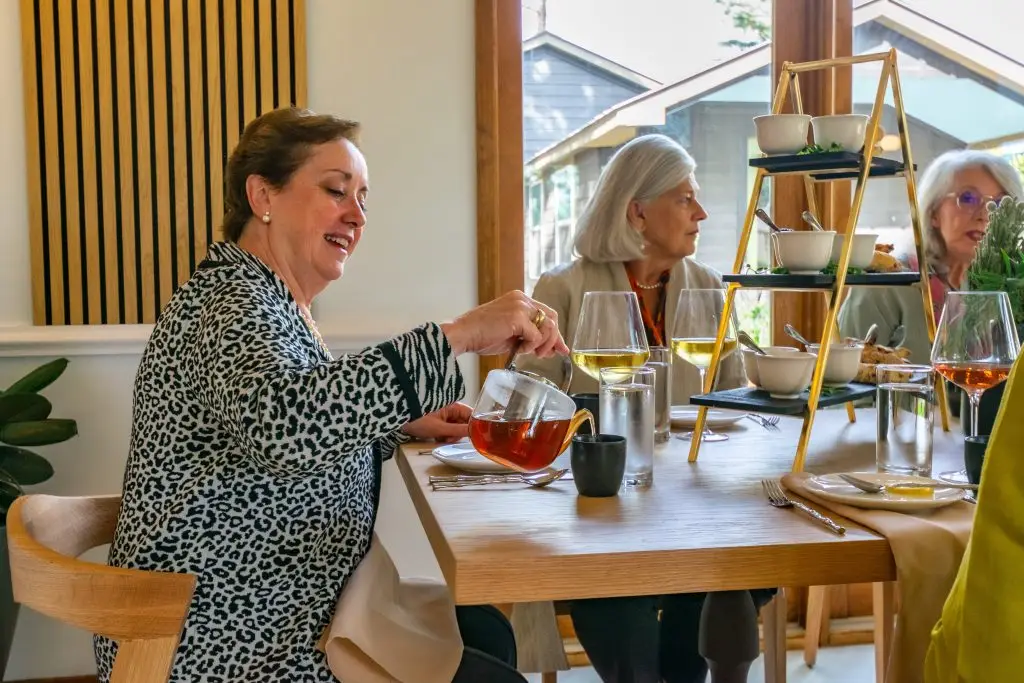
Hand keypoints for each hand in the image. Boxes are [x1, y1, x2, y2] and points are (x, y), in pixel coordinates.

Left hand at [402, 402, 472, 442]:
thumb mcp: (439, 428)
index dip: (472, 426)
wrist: (399, 418)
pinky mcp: (437, 418)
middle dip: (457, 433)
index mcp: (453, 405)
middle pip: (463, 422)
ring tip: (440, 438)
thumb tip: (474, 432)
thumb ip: (458, 431)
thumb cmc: (418, 419)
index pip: (471, 415)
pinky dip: (443, 434)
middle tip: (448, 439)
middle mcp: (450, 407)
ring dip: (450, 435)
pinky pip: (446, 427)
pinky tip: (436, 437)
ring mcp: (444, 413)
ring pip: (455, 426)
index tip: (470, 437)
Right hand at [440, 291, 568, 357]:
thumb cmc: (482, 336)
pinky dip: (530, 345)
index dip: (555, 332)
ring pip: (548, 326)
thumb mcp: (512, 336)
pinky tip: (518, 349)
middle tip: (549, 354)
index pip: (546, 314)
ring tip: (529, 352)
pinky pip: (536, 335)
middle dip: (554, 339)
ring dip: (542, 344)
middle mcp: (522, 299)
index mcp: (520, 300)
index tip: (559, 348)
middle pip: (552, 318)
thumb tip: (551, 349)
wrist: (463, 335)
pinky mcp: (517, 317)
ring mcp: (520, 306)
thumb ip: (530, 338)